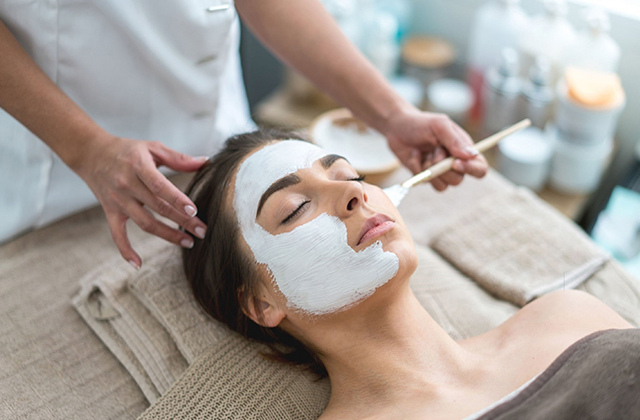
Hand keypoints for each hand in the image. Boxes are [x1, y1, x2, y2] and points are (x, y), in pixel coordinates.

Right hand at [73, 135, 208, 268]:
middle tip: (202, 231)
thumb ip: (178, 158)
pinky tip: (138, 264)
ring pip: (144, 223)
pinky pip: (117, 235)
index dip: (177, 199)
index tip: (194, 211)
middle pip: (158, 207)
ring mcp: (118, 200)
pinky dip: (125, 250)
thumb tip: (206, 162)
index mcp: (139, 166)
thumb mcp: (152, 147)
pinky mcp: (110, 212)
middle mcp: (127, 184)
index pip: (160, 186)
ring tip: (188, 242)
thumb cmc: (127, 150)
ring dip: (167, 235)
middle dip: (182, 221)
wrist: (91, 153)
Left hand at [383, 106, 488, 190]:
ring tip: (425, 153)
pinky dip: (418, 170)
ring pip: (443, 185)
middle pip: (458, 180)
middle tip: (434, 152)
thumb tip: (472, 155)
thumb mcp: (439, 125)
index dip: (472, 169)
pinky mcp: (426, 176)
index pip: (479, 167)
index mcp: (464, 149)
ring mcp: (439, 172)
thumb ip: (454, 140)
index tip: (455, 163)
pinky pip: (426, 182)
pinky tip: (415, 156)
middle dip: (443, 168)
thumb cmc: (421, 123)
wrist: (397, 127)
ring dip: (431, 170)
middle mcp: (454, 163)